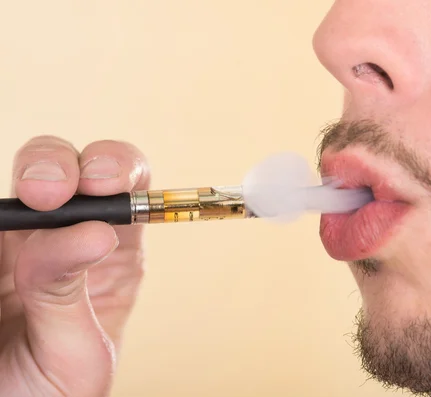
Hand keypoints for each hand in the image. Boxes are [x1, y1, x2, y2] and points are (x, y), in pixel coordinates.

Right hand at [0, 136, 149, 395]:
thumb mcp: (73, 356)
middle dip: (57, 163)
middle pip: (68, 168)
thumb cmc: (49, 393)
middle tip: (45, 192)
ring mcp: (17, 240)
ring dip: (25, 173)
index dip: (120, 169)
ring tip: (23, 204)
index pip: (129, 192)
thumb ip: (72, 295)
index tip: (103, 182)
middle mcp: (65, 238)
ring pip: (19, 178)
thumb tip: (93, 231)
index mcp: (112, 258)